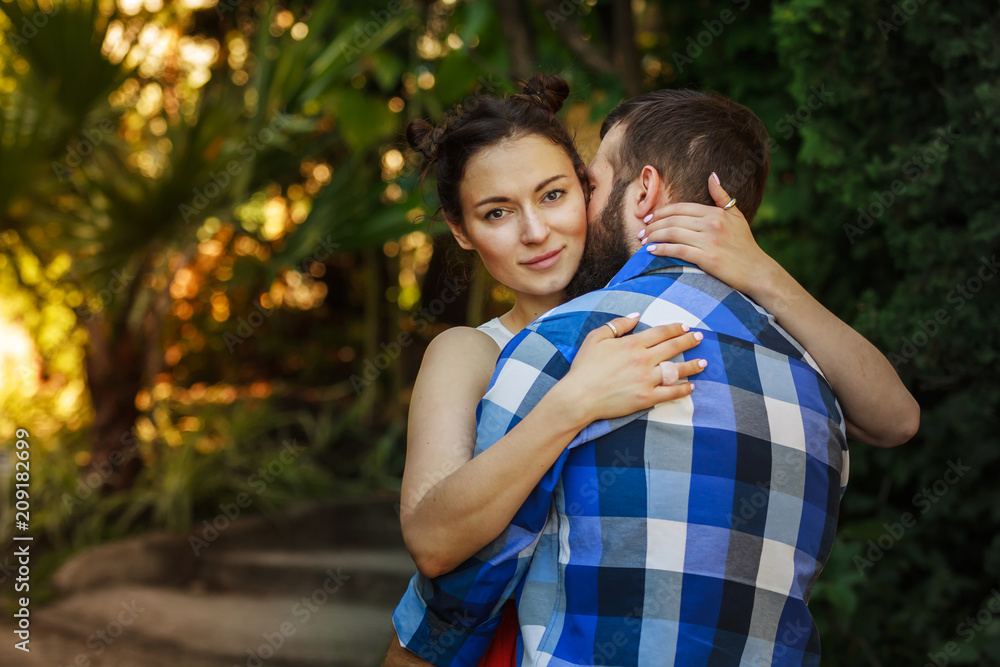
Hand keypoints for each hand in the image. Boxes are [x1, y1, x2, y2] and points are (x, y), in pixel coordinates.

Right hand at [559, 313, 705, 423]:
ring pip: (676, 370)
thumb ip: (617, 325)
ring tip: (704, 363)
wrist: (579, 397)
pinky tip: (691, 386)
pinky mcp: (646, 398)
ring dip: (692, 365)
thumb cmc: (584, 367)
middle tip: (700, 338)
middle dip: (689, 341)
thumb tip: (636, 316)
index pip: (660, 333)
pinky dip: (682, 390)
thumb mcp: (596, 338)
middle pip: (673, 347)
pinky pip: (670, 393)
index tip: (685, 327)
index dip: (675, 328)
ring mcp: (647, 380)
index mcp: (632, 344)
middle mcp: (643, 360)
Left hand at [640, 173, 779, 296]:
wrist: (757, 271)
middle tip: (642, 231)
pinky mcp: (708, 259)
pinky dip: (662, 250)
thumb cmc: (745, 245)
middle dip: (653, 225)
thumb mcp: (736, 216)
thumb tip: (712, 176)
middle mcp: (712, 224)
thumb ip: (722, 197)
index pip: (681, 208)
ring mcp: (709, 241)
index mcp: (716, 213)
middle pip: (673, 220)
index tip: (649, 219)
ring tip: (643, 241)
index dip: (661, 212)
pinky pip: (678, 251)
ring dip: (653, 237)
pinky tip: (651, 251)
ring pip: (672, 234)